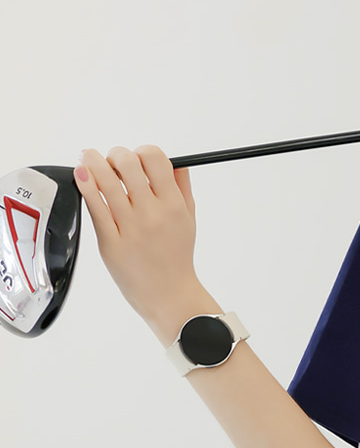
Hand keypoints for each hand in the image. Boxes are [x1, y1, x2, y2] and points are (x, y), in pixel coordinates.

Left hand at [73, 145, 200, 338]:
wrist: (169, 295)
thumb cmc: (177, 257)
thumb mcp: (189, 219)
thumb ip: (182, 187)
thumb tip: (175, 161)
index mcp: (173, 205)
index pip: (155, 159)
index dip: (142, 152)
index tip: (136, 159)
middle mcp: (152, 214)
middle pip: (128, 164)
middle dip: (116, 155)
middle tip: (111, 162)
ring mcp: (130, 229)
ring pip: (106, 182)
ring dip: (93, 162)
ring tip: (88, 158)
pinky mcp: (110, 243)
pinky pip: (95, 207)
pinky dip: (85, 184)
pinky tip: (82, 175)